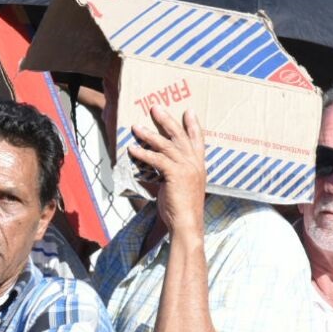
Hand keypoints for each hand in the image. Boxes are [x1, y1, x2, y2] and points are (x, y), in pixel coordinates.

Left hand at [127, 107, 205, 235]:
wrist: (187, 223)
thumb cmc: (183, 209)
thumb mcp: (183, 187)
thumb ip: (176, 173)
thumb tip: (161, 166)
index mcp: (199, 165)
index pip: (198, 140)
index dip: (193, 125)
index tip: (189, 111)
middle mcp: (195, 163)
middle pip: (180, 136)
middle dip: (167, 120)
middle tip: (155, 108)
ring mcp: (187, 168)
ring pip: (166, 145)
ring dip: (149, 134)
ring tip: (136, 126)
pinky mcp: (175, 174)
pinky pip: (157, 159)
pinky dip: (144, 153)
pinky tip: (133, 148)